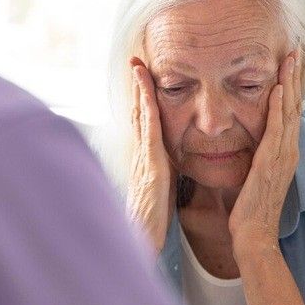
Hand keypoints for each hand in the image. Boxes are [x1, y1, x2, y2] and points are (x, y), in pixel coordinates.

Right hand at [127, 57, 175, 253]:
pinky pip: (149, 130)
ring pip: (141, 116)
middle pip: (138, 113)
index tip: (144, 78)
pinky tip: (148, 92)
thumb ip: (163, 175)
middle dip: (137, 87)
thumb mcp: (160, 192)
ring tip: (138, 66)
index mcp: (147, 160)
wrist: (143, 243)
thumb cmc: (152, 222)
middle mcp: (141, 155)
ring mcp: (144, 158)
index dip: (143, 99)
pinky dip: (147, 108)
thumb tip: (169, 166)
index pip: (145, 123)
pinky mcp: (151, 166)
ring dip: (139, 90)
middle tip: (136, 61)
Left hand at [228, 49, 301, 246]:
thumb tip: (251, 141)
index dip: (291, 86)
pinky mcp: (271, 163)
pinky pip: (277, 130)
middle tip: (294, 50)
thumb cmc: (250, 209)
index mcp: (285, 152)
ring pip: (290, 112)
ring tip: (289, 59)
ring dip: (290, 84)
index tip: (288, 63)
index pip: (290, 112)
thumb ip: (257, 155)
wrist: (254, 235)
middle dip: (294, 77)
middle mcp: (289, 151)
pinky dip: (279, 108)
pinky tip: (278, 89)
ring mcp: (283, 156)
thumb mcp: (256, 174)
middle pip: (295, 105)